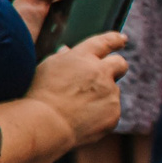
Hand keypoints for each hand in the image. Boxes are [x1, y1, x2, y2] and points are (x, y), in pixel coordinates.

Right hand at [27, 31, 127, 145]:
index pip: (105, 42)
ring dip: (100, 96)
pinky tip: (82, 120)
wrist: (46, 123)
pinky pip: (110, 111)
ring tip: (77, 107)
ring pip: (112, 91)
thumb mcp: (46, 68)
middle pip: (120, 64)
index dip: (115, 39)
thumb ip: (62, 58)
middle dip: (116, 67)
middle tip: (108, 74)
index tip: (122, 39)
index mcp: (82, 57)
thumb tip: (68, 51)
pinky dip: (100, 115)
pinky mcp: (114, 112)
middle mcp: (101, 71)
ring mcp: (110, 92)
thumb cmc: (39, 95)